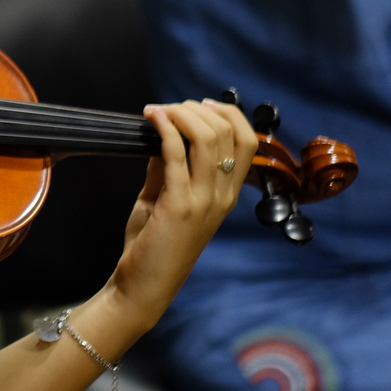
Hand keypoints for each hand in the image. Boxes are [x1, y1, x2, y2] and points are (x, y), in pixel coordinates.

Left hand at [105, 99, 257, 332]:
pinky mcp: (179, 206)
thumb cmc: (151, 245)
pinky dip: (164, 129)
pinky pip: (176, 155)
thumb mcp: (162, 198)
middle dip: (198, 109)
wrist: (143, 286)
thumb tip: (162, 133)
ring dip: (181, 114)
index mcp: (226, 194)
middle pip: (230, 132)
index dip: (227, 114)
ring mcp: (204, 201)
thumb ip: (167, 167)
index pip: (248, 140)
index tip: (197, 104)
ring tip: (158, 110)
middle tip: (170, 107)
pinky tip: (151, 119)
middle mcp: (223, 196)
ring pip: (208, 138)